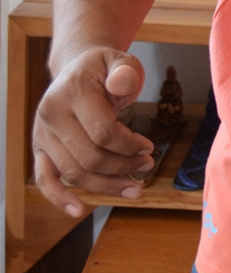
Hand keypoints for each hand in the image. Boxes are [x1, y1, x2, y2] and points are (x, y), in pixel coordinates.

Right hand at [33, 49, 155, 217]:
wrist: (76, 68)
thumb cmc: (104, 69)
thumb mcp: (120, 61)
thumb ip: (125, 71)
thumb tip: (122, 82)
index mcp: (73, 91)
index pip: (103, 132)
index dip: (129, 145)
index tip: (149, 147)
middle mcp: (52, 114)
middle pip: (90, 156)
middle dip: (123, 167)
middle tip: (147, 165)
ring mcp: (42, 134)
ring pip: (74, 172)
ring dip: (107, 185)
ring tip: (134, 186)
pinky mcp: (40, 148)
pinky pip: (45, 179)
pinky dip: (59, 198)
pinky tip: (78, 211)